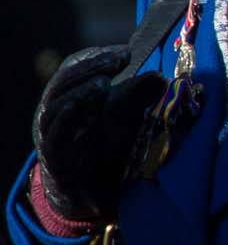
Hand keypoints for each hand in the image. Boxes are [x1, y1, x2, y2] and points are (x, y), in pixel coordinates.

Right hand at [32, 46, 166, 223]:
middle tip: (116, 61)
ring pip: (55, 107)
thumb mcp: (126, 116)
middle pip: (63, 82)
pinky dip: (64, 121)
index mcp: (71, 95)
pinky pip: (53, 137)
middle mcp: (57, 112)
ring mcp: (52, 135)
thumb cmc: (109, 146)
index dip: (97, 57)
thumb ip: (139, 95)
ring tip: (103, 83)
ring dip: (79, 92)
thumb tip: (159, 76)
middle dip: (89, 68)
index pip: (76, 67)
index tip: (126, 52)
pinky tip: (79, 109)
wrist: (95, 193)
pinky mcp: (55, 159)